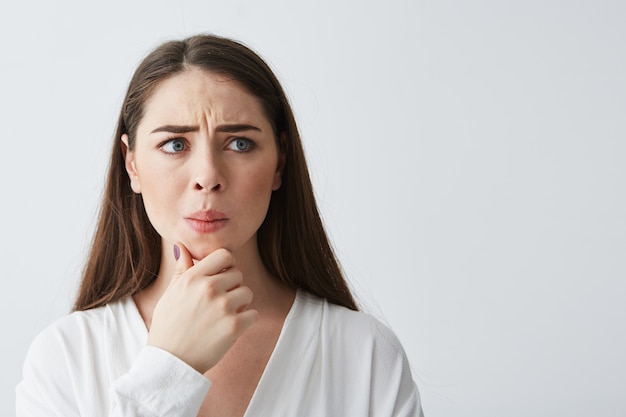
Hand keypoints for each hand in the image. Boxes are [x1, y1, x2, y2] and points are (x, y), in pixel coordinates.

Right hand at [146, 242, 257, 373]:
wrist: (169, 362)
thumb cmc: (168, 326)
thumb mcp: (170, 293)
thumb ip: (182, 269)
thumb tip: (181, 246)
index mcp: (193, 278)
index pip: (225, 255)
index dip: (227, 265)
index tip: (223, 276)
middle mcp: (209, 288)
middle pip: (238, 274)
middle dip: (232, 287)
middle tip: (219, 303)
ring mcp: (223, 307)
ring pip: (247, 293)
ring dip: (240, 304)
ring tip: (224, 316)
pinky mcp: (234, 326)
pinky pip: (254, 314)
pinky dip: (246, 322)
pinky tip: (231, 328)